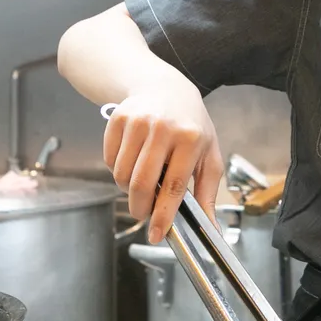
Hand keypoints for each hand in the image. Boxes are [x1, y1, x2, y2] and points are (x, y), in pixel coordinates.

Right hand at [102, 84, 224, 243]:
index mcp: (190, 138)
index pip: (174, 186)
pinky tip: (131, 161)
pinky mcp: (118, 119)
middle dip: (139, 208)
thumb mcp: (208, 153)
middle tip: (143, 214)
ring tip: (140, 182)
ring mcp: (138, 121)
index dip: (163, 215)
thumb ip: (208, 192)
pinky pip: (109, 159)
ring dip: (127, 189)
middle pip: (142, 183)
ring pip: (121, 174)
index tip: (156, 234)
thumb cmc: (190, 124)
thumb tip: (211, 228)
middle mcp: (163, 127)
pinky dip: (116, 169)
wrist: (165, 86)